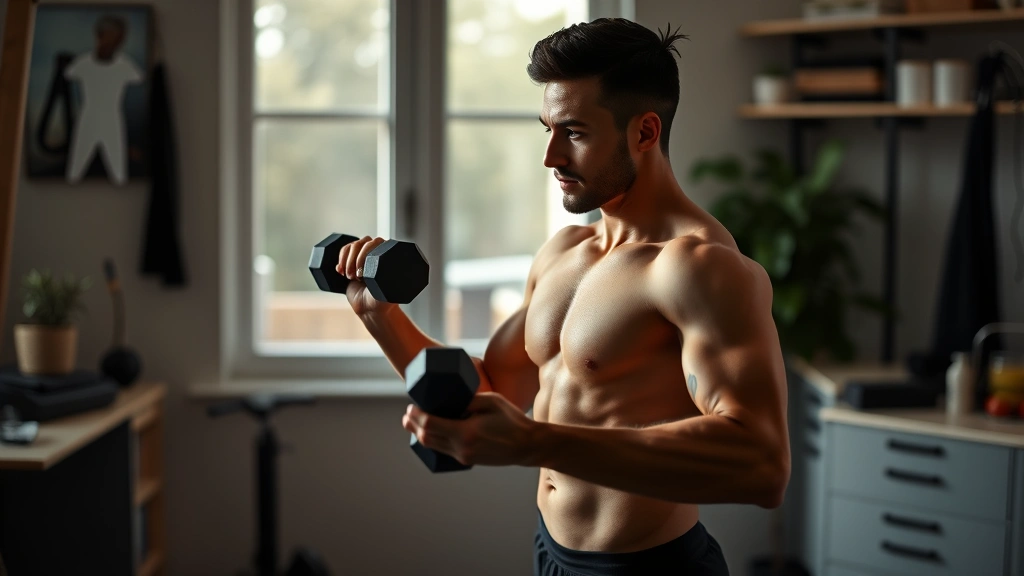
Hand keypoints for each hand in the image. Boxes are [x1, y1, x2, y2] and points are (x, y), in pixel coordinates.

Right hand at [337, 236, 390, 315]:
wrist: (369, 308)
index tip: (363, 272)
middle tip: (356, 277)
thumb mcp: (388, 291)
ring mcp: (363, 254)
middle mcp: (377, 251)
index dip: (365, 255)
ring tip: (349, 277)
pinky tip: (340, 272)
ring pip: (351, 246)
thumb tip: (396, 268)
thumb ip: (390, 282)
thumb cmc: (381, 300)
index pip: (376, 242)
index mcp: (389, 255)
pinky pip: (343, 251)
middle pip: (361, 243)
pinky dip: (340, 260)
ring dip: (347, 261)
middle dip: (355, 259)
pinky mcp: (351, 260)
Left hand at [402, 392, 538, 466]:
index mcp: (466, 433)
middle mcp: (461, 448)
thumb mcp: (491, 401)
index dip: (416, 416)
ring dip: (420, 435)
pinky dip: (434, 441)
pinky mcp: (467, 460)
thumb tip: (449, 399)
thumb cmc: (511, 420)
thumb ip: (468, 400)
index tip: (411, 407)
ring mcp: (464, 457)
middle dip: (413, 426)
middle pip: (427, 438)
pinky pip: (444, 451)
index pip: (430, 425)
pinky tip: (430, 434)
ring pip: (433, 447)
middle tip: (407, 415)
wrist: (526, 445)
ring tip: (413, 424)